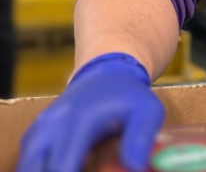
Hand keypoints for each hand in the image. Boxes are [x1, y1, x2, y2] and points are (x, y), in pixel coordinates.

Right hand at [16, 52, 164, 171]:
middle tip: (86, 168)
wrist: (108, 73)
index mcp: (78, 120)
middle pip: (34, 169)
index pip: (62, 168)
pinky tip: (71, 164)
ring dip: (47, 171)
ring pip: (27, 167)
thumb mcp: (148, 110)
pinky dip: (42, 168)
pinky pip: (28, 163)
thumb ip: (141, 137)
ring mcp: (38, 130)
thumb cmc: (130, 96)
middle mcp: (51, 125)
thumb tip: (134, 167)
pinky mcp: (33, 136)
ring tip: (82, 164)